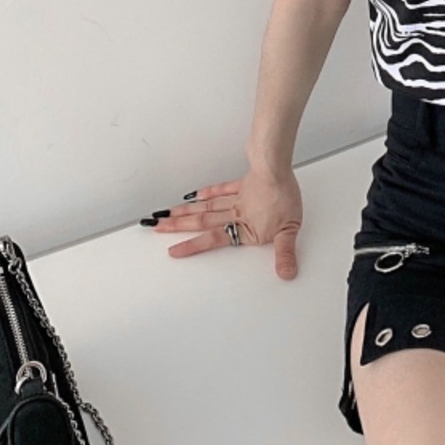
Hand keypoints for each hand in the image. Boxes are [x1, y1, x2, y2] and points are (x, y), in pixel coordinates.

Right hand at [150, 167, 303, 279]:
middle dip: (178, 226)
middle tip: (156, 227)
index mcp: (244, 228)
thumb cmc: (285, 197)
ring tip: (166, 214)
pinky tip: (195, 195)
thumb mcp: (289, 231)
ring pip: (207, 207)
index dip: (192, 246)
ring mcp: (237, 198)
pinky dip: (208, 192)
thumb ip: (285, 253)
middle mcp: (236, 213)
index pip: (214, 239)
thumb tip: (286, 274)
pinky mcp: (242, 184)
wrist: (277, 169)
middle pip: (202, 221)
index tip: (172, 250)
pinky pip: (222, 188)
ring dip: (186, 211)